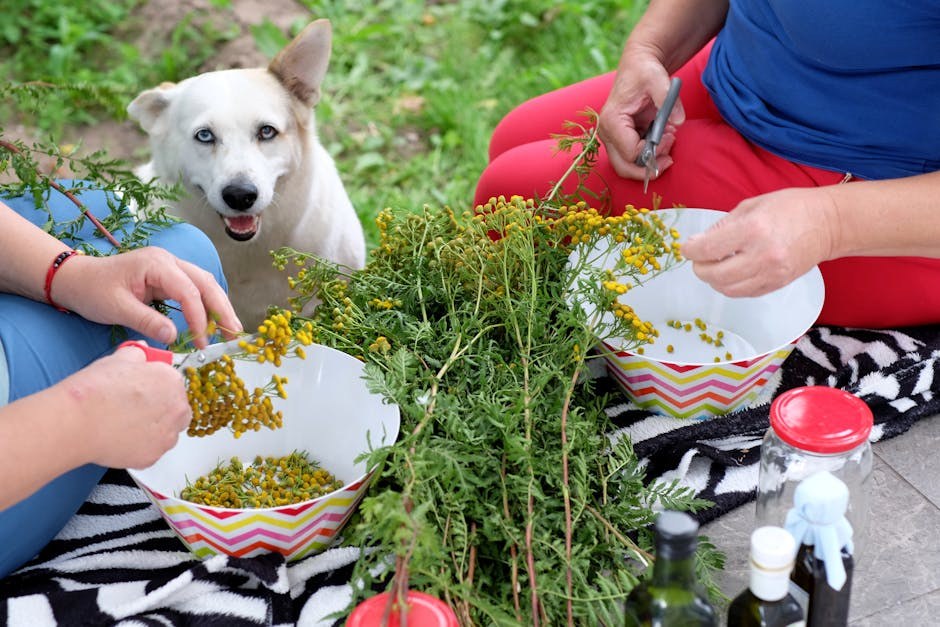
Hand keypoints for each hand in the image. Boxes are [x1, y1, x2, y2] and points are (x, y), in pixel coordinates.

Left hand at [51, 247, 241, 347]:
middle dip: (222, 309)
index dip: (199, 317)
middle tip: (234, 334)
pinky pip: (195, 290)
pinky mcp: (168, 278)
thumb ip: (146, 321)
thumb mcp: (116, 308)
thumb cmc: (92, 290)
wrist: (76, 279)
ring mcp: (170, 268)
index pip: (189, 291)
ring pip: (205, 285)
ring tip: (230, 330)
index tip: (201, 341)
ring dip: (218, 307)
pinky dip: (207, 306)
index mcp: (157, 264)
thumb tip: (174, 337)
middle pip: (206, 283)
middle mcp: (169, 261)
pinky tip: (213, 321)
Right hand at [61, 343, 191, 468]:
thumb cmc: (95, 391)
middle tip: (135, 410)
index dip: (156, 387)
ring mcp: (167, 435)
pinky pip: (152, 450)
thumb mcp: (118, 359)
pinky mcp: (154, 456)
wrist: (77, 421)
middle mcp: (177, 408)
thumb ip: (137, 355)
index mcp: (171, 380)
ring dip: (154, 429)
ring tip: (127, 425)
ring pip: (167, 432)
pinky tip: (122, 439)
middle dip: (161, 409)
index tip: (144, 392)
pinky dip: (141, 446)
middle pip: (177, 409)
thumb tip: (141, 352)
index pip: (172, 383)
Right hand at [597, 49, 684, 179]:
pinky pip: (633, 157)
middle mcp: (606, 132)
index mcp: (612, 120)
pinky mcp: (619, 138)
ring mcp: (611, 137)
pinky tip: (663, 138)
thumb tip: (678, 122)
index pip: (630, 153)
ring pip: (627, 165)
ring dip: (650, 160)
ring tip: (668, 140)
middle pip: (623, 167)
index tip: (670, 136)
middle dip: (648, 167)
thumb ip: (668, 100)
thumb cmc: (645, 70)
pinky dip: (650, 154)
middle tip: (669, 158)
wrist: (639, 65)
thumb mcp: (658, 80)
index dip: (653, 151)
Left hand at [681, 188, 838, 296]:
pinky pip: (744, 293)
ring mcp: (771, 273)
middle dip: (700, 268)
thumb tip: (698, 242)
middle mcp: (762, 255)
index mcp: (753, 229)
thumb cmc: (790, 208)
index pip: (708, 249)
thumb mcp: (752, 205)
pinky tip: (732, 273)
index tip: (687, 247)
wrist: (829, 224)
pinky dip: (731, 286)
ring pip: (728, 289)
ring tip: (715, 266)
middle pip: (714, 275)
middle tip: (699, 259)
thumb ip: (723, 225)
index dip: (690, 250)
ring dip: (714, 280)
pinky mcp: (777, 284)